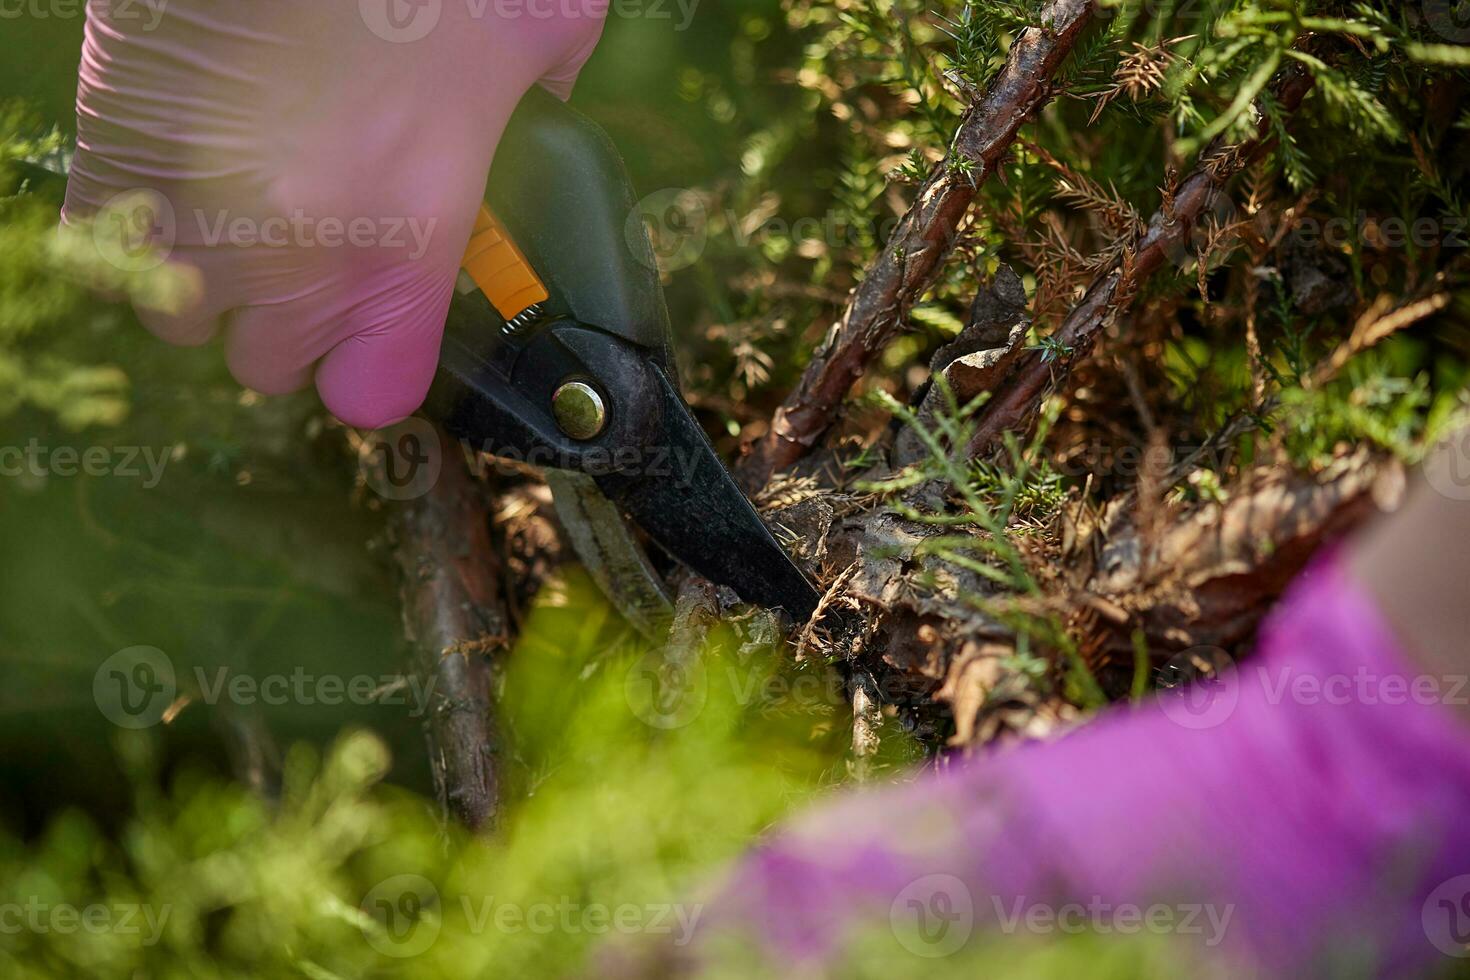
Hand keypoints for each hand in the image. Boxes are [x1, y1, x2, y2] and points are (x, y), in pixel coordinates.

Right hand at [64, 0, 604, 427]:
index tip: (381, 331)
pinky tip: (180, 175)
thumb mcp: (541, 23)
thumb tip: (547, 108)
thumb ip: (549, 96)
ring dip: (214, 276)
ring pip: (184, 316)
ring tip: (246, 204)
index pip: (372, 392)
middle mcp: (294, 258)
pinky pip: (112, 251)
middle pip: (271, 363)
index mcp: (406, 242)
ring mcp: (193, 219)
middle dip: (294, 317)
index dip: (374, 363)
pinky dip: (140, 227)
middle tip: (318, 239)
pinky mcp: (112, 162)